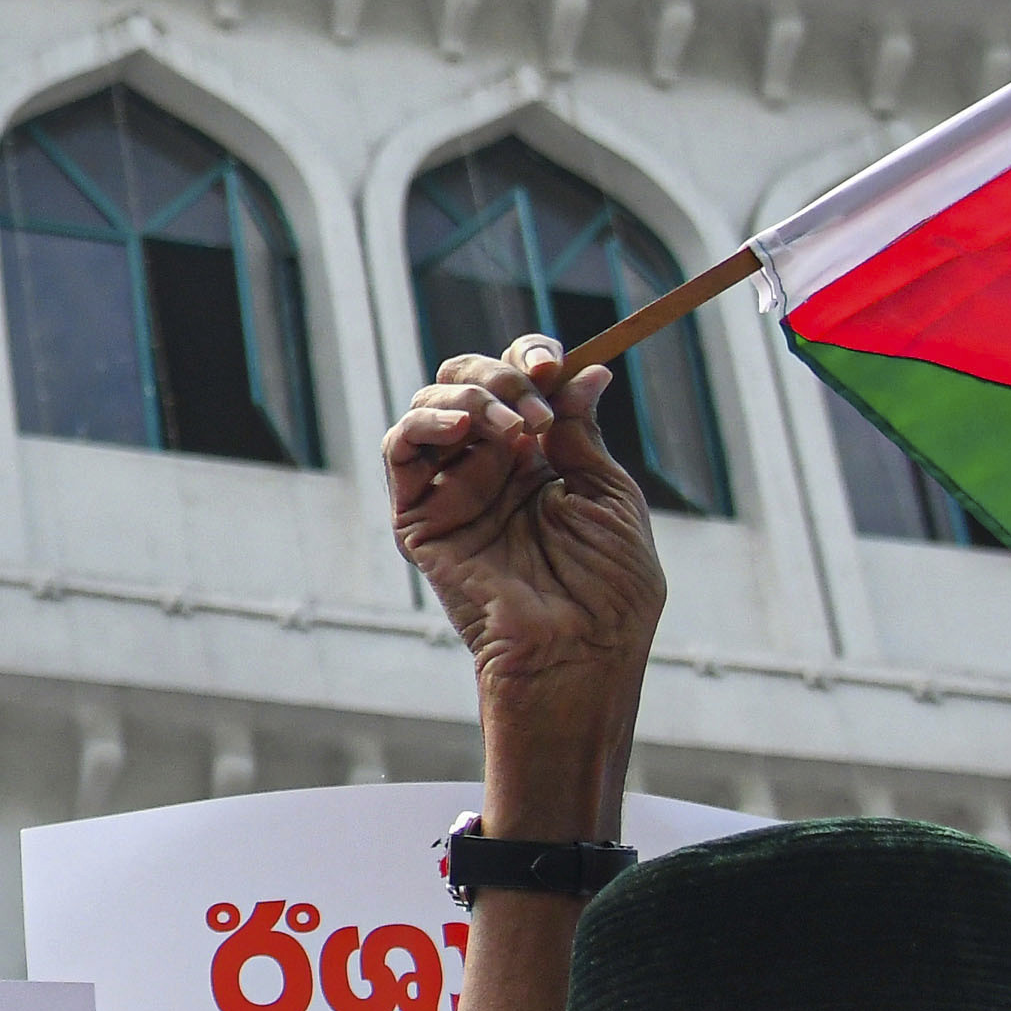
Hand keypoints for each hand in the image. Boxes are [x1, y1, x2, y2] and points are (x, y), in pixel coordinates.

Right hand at [383, 338, 661, 697]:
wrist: (580, 651)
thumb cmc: (610, 589)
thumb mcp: (608, 494)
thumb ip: (582, 430)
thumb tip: (585, 370)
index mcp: (538, 460)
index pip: (517, 383)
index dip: (529, 359)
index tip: (553, 363)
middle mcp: (489, 468)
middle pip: (466, 382)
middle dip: (499, 373)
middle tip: (535, 399)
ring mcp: (451, 491)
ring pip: (430, 406)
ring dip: (470, 397)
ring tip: (511, 423)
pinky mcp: (419, 519)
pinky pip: (400, 452)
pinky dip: (425, 424)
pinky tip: (465, 429)